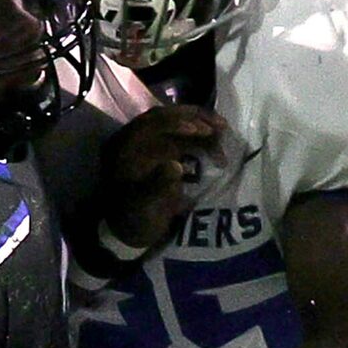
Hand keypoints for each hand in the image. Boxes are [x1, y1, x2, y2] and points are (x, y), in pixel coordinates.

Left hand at [100, 106, 225, 252]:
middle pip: (168, 116)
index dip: (175, 123)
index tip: (200, 130)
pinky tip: (217, 148)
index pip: (150, 123)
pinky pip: (186, 136)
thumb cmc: (135, 218)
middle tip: (221, 127)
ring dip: (203, 127)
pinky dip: (203, 139)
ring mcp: (152, 143)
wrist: (135, 230)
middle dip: (196, 119)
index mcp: (124, 146)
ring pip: (180, 124)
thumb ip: (157, 185)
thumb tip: (176, 165)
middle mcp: (137, 138)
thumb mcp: (143, 205)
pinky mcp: (166, 150)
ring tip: (224, 134)